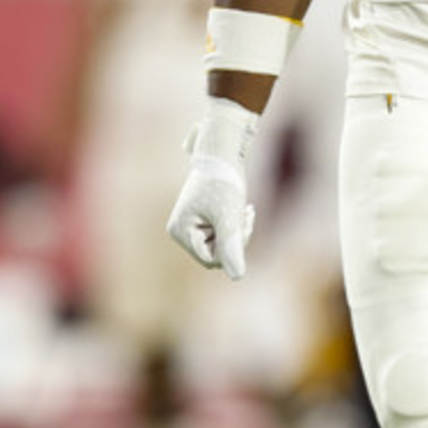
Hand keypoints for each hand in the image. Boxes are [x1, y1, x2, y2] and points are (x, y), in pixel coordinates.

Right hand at [167, 99, 258, 278]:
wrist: (224, 150)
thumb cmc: (224, 181)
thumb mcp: (229, 217)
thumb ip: (232, 247)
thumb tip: (238, 277)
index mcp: (181, 231)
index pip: (210, 260)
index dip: (230, 248)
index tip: (241, 224)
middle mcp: (182, 230)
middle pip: (216, 253)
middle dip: (235, 238)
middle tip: (246, 214)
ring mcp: (192, 225)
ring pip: (222, 244)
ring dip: (238, 230)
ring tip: (244, 210)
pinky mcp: (203, 218)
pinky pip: (224, 233)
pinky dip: (236, 224)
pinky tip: (244, 209)